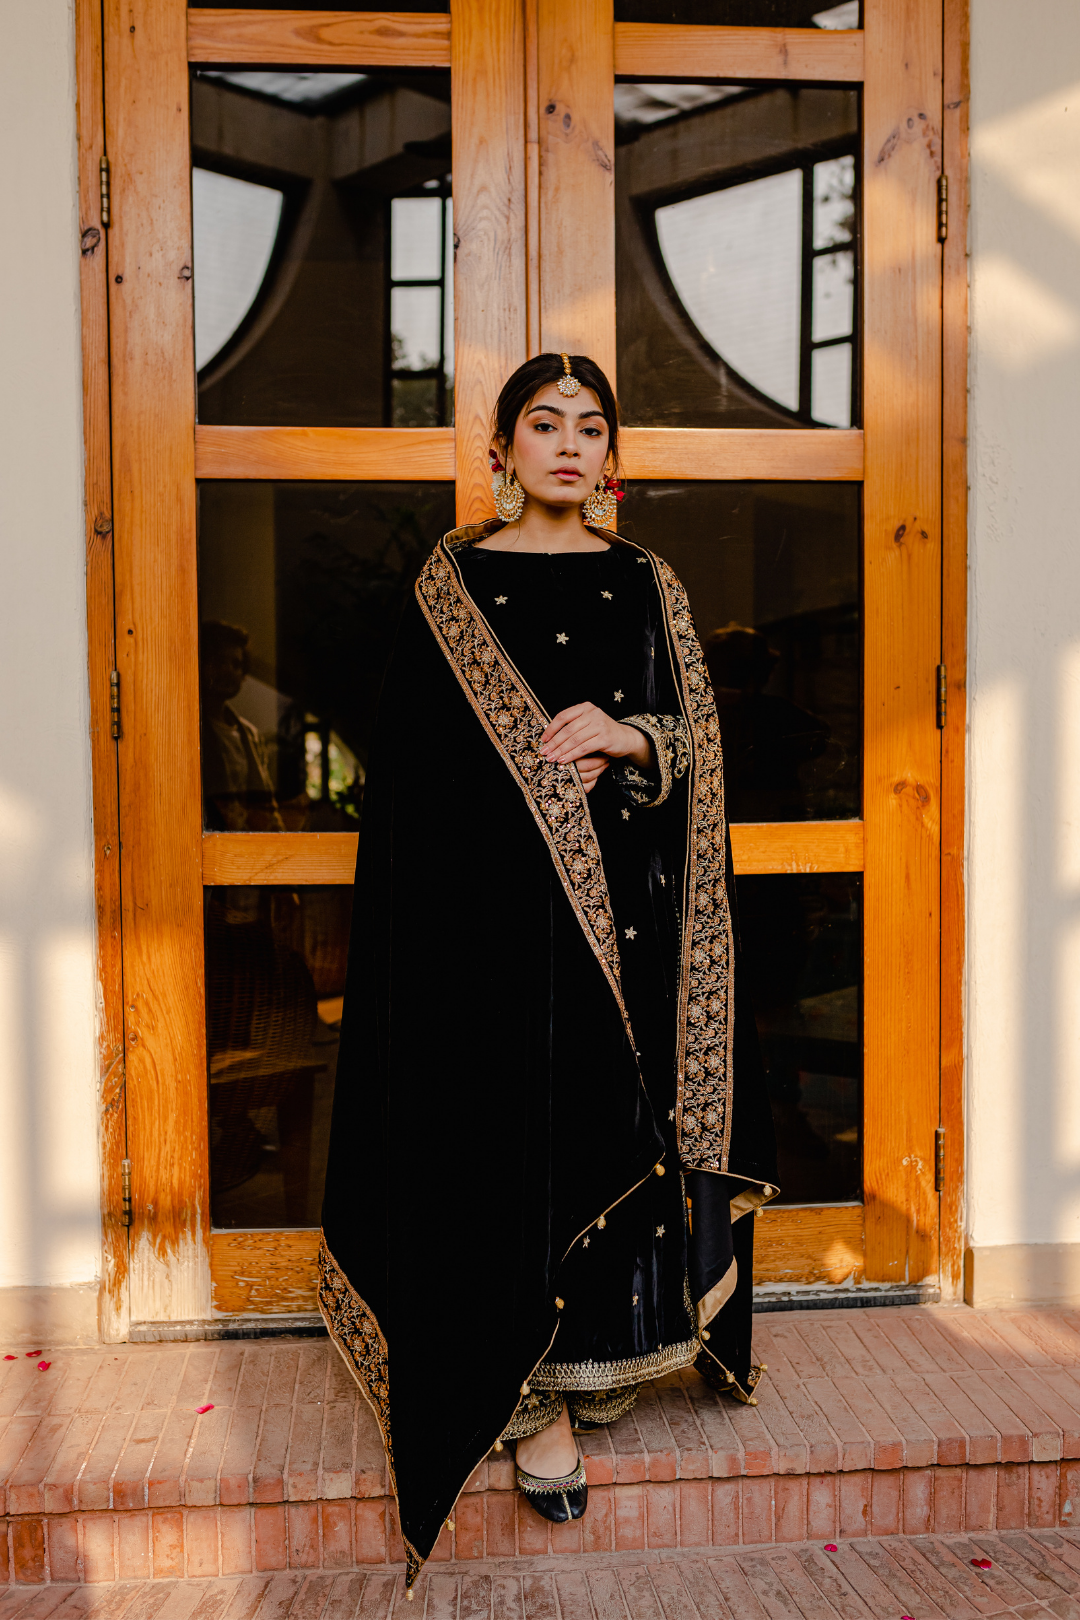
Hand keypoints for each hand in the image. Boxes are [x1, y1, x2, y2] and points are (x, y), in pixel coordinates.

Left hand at [540, 702, 654, 786]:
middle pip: (568, 729)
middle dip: (554, 743)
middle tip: (544, 752)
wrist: (625, 738)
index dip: (551, 728)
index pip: (563, 716)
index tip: (543, 740)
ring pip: (574, 739)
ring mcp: (600, 725)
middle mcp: (593, 713)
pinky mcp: (605, 738)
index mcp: (585, 707)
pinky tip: (564, 761)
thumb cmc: (602, 733)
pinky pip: (584, 748)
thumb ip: (573, 726)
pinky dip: (572, 755)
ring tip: (552, 759)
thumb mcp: (588, 724)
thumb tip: (549, 739)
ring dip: (561, 751)